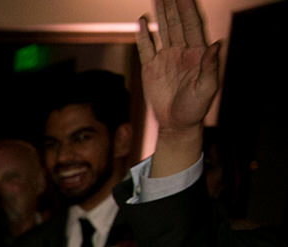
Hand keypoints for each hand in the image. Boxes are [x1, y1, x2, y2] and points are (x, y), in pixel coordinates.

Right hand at [137, 0, 220, 136]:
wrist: (177, 124)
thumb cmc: (196, 108)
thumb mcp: (207, 88)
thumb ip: (211, 66)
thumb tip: (216, 43)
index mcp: (198, 53)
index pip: (192, 25)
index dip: (189, 9)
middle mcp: (182, 51)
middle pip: (176, 23)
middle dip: (173, 6)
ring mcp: (165, 58)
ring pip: (162, 31)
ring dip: (160, 14)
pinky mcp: (151, 68)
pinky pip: (146, 47)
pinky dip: (143, 35)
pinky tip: (142, 22)